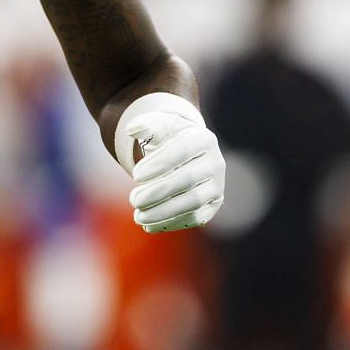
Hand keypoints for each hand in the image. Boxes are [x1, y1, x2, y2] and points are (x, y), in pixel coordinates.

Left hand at [116, 92, 225, 232]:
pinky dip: (171, 223)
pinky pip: (195, 218)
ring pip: (192, 202)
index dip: (159, 163)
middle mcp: (216, 163)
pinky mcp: (213, 206)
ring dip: (163, 212)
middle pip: (187, 180)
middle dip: (158, 192)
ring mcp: (217, 186)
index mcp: (204, 139)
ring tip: (138, 216)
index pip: (183, 150)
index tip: (135, 175)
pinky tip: (149, 225)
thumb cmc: (169, 138)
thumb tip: (132, 128)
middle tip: (133, 199)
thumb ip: (146, 124)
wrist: (187, 155)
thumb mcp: (159, 125)